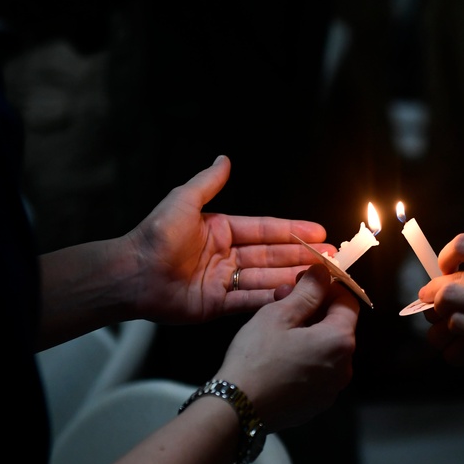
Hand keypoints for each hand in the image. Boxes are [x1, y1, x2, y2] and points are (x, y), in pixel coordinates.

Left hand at [125, 156, 334, 323]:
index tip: (319, 232)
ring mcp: (224, 281)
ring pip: (266, 279)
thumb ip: (208, 182)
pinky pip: (250, 301)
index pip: (265, 230)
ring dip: (293, 277)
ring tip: (322, 278)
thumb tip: (224, 159)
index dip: (293, 231)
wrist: (131, 273)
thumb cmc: (154, 236)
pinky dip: (271, 299)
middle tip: (332, 259)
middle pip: (271, 256)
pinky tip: (294, 295)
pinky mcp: (217, 304)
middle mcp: (226, 255)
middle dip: (302, 256)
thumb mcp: (184, 201)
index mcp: (221, 230)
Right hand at [215, 263, 359, 431]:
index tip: (303, 282)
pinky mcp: (317, 403)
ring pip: (327, 350)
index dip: (328, 287)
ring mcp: (332, 389)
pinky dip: (305, 358)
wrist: (238, 409)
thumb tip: (324, 273)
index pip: (348, 302)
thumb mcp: (279, 316)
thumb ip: (307, 292)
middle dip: (315, 309)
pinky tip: (279, 356)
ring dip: (309, 334)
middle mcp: (344, 367)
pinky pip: (318, 372)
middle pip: (338, 327)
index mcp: (339, 341)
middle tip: (282, 301)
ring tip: (278, 328)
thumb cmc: (256, 358)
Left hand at [418, 233, 463, 379]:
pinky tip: (460, 342)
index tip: (444, 270)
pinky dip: (453, 336)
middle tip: (432, 301)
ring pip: (446, 302)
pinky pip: (459, 328)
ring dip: (440, 314)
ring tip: (444, 321)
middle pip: (448, 278)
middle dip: (434, 292)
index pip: (463, 243)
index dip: (445, 258)